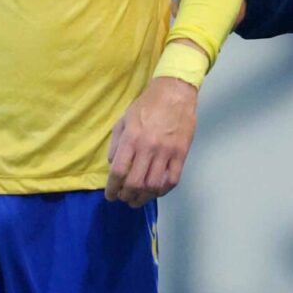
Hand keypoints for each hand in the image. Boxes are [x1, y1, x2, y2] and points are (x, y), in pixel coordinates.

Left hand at [106, 77, 198, 206]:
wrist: (175, 92)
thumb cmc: (147, 105)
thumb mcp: (124, 120)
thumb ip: (116, 143)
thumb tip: (113, 165)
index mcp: (131, 138)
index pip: (119, 171)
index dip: (112, 188)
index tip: (111, 195)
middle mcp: (148, 147)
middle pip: (135, 182)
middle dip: (126, 196)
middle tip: (124, 198)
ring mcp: (167, 152)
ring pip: (153, 185)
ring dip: (144, 198)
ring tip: (138, 200)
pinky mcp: (181, 153)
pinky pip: (172, 180)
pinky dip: (163, 190)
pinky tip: (156, 191)